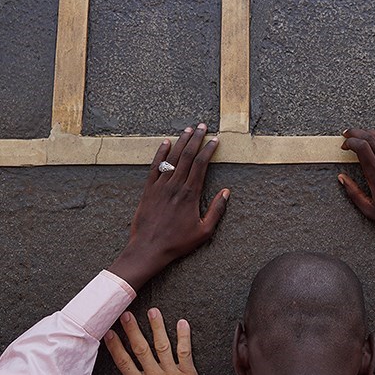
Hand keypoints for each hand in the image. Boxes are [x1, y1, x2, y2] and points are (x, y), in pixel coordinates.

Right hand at [99, 309, 207, 374]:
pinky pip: (185, 353)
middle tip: (127, 314)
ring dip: (157, 327)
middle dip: (133, 330)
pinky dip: (184, 337)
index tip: (109, 332)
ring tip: (153, 311)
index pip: (124, 361)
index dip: (116, 346)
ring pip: (162, 346)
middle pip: (141, 349)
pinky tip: (182, 323)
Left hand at [108, 123, 229, 290]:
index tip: (215, 140)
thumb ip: (216, 210)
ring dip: (181, 142)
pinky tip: (166, 143)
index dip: (208, 150)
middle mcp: (175, 186)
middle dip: (196, 139)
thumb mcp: (204, 231)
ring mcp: (160, 186)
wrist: (149, 249)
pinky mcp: (148, 190)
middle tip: (202, 126)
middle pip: (187, 156)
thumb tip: (226, 192)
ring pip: (172, 158)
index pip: (201, 165)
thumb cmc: (178, 243)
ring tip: (188, 129)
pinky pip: (155, 167)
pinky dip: (160, 153)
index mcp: (190, 194)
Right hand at [338, 129, 374, 261]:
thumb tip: (341, 178)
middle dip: (356, 133)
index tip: (344, 145)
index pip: (362, 148)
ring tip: (362, 134)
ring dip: (371, 132)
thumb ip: (354, 193)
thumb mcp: (370, 211)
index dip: (350, 142)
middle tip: (347, 134)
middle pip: (371, 138)